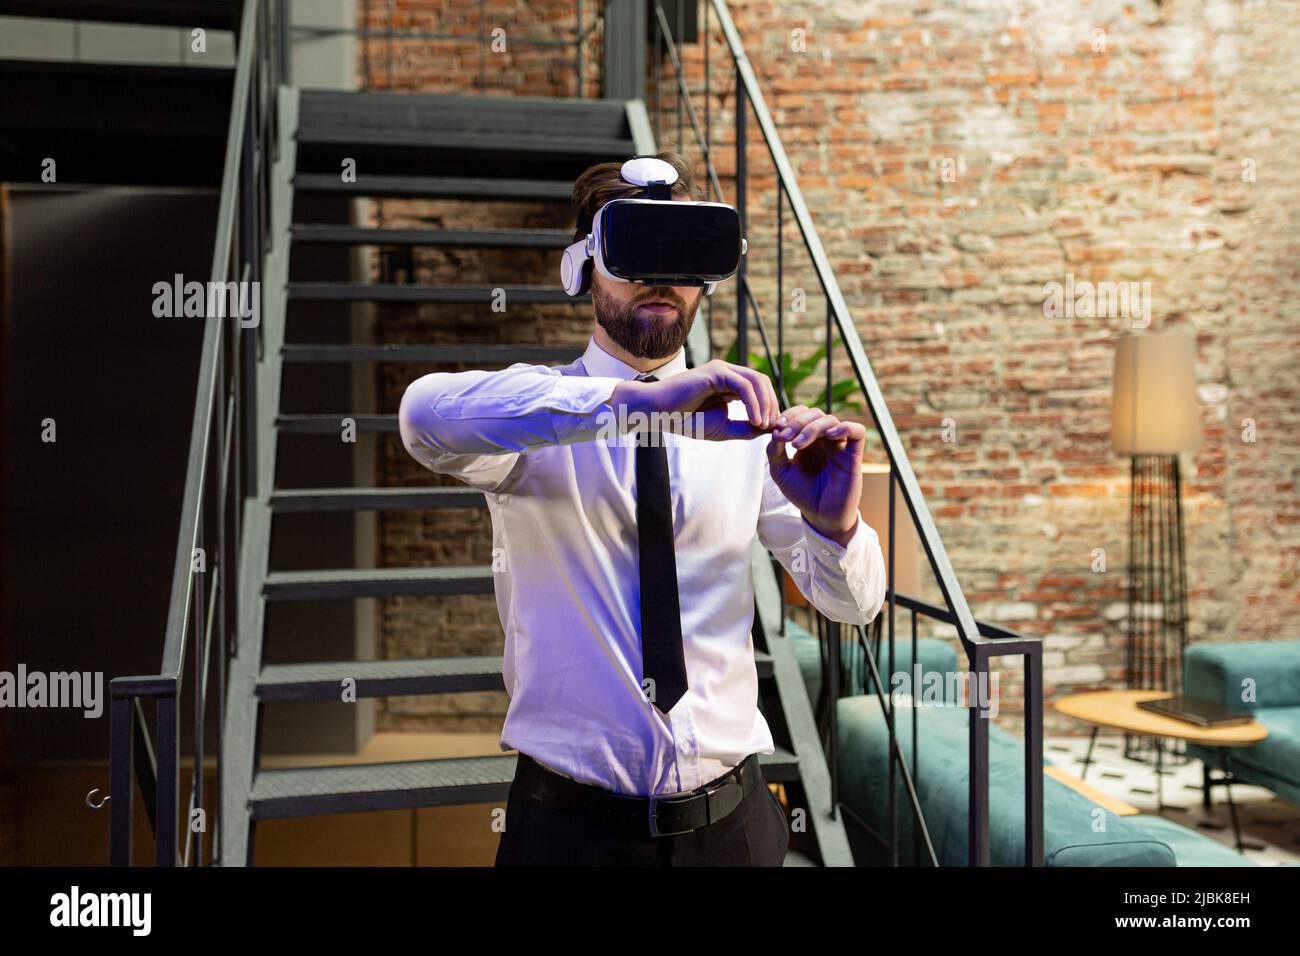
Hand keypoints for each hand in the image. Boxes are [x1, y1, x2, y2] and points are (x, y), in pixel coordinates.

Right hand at [608, 359, 779, 441]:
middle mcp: (727, 372)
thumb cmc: (685, 420)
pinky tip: (756, 420)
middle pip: (762, 382)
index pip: (759, 389)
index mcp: (729, 383)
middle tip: (774, 427)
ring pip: (756, 381)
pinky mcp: (716, 372)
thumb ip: (746, 428)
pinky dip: (754, 403)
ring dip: (766, 404)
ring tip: (765, 425)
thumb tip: (770, 429)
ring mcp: (721, 369)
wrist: (658, 413)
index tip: (774, 429)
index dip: (770, 408)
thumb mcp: (722, 428)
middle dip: (772, 404)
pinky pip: (744, 385)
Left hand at [765, 405, 865, 545]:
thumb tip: (774, 431)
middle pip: (814, 413)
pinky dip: (844, 428)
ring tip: (797, 445)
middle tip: (784, 437)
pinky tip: (829, 436)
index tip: (776, 428)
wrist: (820, 515)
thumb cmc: (802, 493)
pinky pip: (857, 431)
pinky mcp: (854, 454)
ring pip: (831, 419)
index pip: (800, 413)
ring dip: (811, 428)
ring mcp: (839, 445)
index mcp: (807, 438)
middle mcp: (823, 438)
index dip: (788, 415)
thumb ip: (774, 451)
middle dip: (797, 422)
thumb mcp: (781, 472)